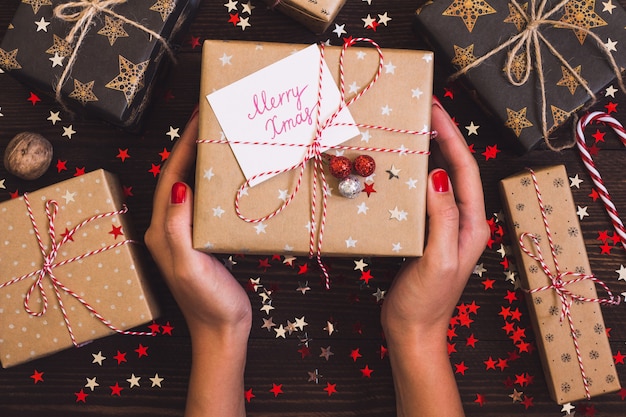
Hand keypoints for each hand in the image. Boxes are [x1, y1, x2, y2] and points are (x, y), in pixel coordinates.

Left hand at [144, 107, 250, 416]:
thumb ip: (178, 228)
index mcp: (161, 229)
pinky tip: (230, 176)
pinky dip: (215, 183)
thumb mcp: (190, 265)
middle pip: (178, 177)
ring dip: (203, 162)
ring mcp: (186, 233)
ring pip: (193, 187)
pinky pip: (206, 203)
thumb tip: (180, 186)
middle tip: (212, 119)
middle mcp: (169, 227)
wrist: (222, 331)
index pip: (170, 177)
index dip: (183, 146)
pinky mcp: (203, 240)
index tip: (198, 117)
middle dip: (192, 147)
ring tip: (222, 139)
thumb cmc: (207, 301)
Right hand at [381, 99, 489, 416]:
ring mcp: (444, 226)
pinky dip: (412, 177)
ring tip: (411, 130)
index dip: (452, 137)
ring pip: (439, 180)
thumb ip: (442, 218)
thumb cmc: (426, 301)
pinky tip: (398, 169)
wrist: (412, 330)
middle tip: (422, 110)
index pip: (465, 170)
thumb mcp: (438, 259)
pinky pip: (422, 196)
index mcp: (471, 224)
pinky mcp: (426, 232)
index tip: (435, 110)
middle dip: (442, 137)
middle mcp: (462, 220)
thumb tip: (439, 174)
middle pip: (455, 169)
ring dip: (428, 153)